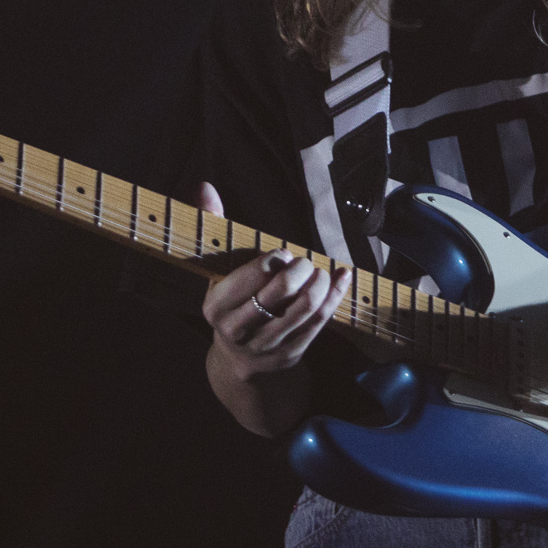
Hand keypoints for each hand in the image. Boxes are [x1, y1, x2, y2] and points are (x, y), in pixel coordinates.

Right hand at [196, 181, 352, 382]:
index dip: (274, 260)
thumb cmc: (231, 302)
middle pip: (281, 292)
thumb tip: (205, 187)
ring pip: (304, 308)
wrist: (237, 359)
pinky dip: (335, 297)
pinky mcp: (289, 355)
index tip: (283, 253)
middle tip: (305, 262)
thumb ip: (212, 225)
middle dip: (301, 269)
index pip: (252, 277)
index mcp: (215, 306)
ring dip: (321, 284)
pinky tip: (342, 279)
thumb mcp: (217, 269)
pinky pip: (319, 322)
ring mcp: (265, 346)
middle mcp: (237, 330)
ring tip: (321, 272)